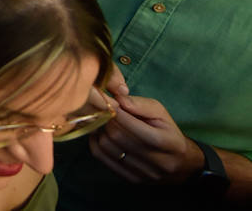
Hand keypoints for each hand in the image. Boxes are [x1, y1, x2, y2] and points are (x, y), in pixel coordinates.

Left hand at [90, 92, 204, 183]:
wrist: (182, 164)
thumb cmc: (168, 132)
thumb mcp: (161, 113)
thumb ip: (140, 104)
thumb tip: (118, 100)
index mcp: (168, 143)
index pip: (133, 126)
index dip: (116, 112)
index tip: (110, 103)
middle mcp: (158, 162)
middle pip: (118, 137)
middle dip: (107, 121)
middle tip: (104, 112)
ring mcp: (144, 173)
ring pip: (107, 148)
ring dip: (100, 132)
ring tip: (103, 123)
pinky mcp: (132, 179)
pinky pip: (103, 159)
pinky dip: (97, 144)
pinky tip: (101, 136)